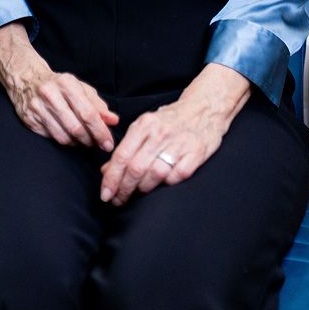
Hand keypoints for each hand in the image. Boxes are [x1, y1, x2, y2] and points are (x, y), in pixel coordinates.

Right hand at [0, 22, 117, 148]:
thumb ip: (98, 105)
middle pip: (76, 128)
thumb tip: (113, 121)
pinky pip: (52, 138)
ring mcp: (37, 108)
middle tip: (97, 144)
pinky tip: (69, 136)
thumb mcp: (80, 88)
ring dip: (78, 143)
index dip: (100, 131)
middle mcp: (50, 94)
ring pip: (63, 137)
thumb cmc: (58, 85)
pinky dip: (64, 140)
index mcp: (66, 83)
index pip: (88, 113)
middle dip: (90, 140)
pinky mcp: (29, 120)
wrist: (26, 79)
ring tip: (83, 139)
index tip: (108, 143)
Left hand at [100, 63, 250, 205]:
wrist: (203, 109)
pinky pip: (177, 176)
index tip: (105, 193)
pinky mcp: (196, 153)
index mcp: (144, 124)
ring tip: (136, 195)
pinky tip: (160, 187)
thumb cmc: (170, 120)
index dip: (111, 178)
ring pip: (155, 174)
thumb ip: (127, 147)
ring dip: (142, 190)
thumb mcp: (145, 126)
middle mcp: (160, 133)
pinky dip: (166, 185)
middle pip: (136, 168)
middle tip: (117, 201)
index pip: (122, 156)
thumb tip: (107, 171)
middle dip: (123, 189)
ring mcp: (179, 144)